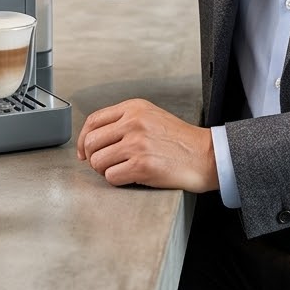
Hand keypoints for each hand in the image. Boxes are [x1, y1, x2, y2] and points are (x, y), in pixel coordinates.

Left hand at [76, 98, 218, 192]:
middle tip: (105, 165)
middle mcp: (133, 122)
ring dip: (106, 171)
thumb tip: (93, 139)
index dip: (83, 139)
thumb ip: (125, 121)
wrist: (206, 155)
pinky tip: (133, 177)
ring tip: (123, 170)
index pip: (93, 121)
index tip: (84, 151)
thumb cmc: (180, 140)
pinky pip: (111, 177)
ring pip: (98, 162)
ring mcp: (137, 144)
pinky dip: (118, 181)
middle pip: (91, 142)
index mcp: (134, 108)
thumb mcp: (151, 116)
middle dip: (93, 158)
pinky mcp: (142, 165)